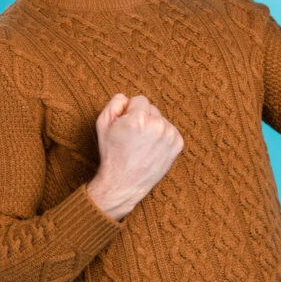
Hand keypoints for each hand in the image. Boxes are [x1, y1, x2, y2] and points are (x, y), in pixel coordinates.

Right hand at [87, 93, 183, 221]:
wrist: (124, 183)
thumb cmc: (112, 153)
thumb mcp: (102, 124)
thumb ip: (115, 103)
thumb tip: (128, 98)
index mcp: (139, 118)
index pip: (139, 99)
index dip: (129, 111)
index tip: (125, 126)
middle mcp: (158, 125)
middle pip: (151, 108)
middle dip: (142, 118)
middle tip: (133, 137)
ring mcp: (170, 136)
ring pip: (161, 119)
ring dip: (153, 127)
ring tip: (142, 144)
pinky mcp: (178, 145)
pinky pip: (169, 130)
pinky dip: (162, 136)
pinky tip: (151, 148)